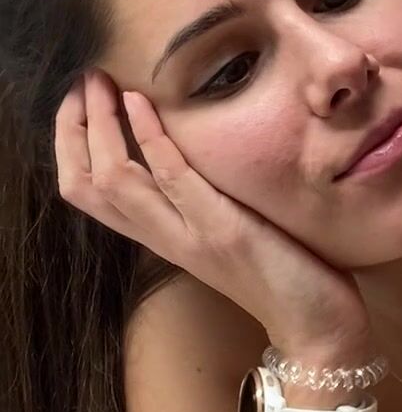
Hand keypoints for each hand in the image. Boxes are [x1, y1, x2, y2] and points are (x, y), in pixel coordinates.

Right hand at [55, 71, 370, 355]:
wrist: (319, 330)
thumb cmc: (286, 276)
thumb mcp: (229, 232)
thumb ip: (204, 202)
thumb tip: (196, 150)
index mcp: (163, 238)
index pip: (89, 193)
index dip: (71, 145)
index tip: (78, 101)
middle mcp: (166, 238)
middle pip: (88, 185)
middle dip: (74, 129)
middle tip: (82, 81)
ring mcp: (191, 236)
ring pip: (116, 181)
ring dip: (102, 125)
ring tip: (100, 82)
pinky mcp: (224, 231)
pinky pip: (174, 179)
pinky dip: (151, 137)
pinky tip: (141, 103)